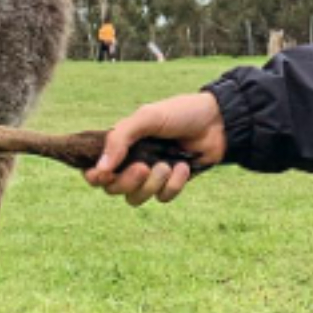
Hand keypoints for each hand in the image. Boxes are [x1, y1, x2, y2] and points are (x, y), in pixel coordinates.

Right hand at [85, 92, 227, 205]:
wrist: (217, 121)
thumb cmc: (180, 113)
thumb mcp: (146, 118)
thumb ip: (120, 139)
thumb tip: (100, 168)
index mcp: (122, 145)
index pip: (96, 169)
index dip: (95, 176)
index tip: (103, 175)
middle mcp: (132, 162)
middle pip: (113, 189)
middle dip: (127, 181)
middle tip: (143, 167)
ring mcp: (152, 175)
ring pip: (136, 198)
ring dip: (152, 184)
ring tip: (168, 165)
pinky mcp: (171, 184)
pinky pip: (163, 198)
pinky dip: (174, 184)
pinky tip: (184, 166)